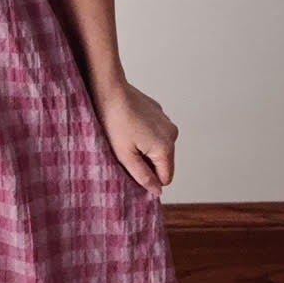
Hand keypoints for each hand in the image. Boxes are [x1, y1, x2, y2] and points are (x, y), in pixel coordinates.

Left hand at [93, 78, 177, 197]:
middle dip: (146, 162)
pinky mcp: (159, 113)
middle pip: (163, 163)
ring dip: (145, 149)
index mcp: (166, 147)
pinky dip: (144, 134)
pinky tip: (129, 126)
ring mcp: (167, 122)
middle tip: (126, 151)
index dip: (149, 178)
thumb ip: (143, 177)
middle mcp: (172, 134)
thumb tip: (157, 191)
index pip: (165, 178)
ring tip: (126, 138)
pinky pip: (155, 133)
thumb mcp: (125, 156)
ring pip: (159, 148)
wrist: (110, 91)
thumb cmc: (114, 122)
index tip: (131, 167)